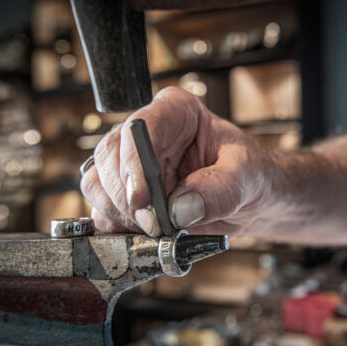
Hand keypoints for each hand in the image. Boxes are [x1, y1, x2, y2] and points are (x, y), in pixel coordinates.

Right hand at [80, 87, 273, 236]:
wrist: (248, 201)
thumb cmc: (248, 176)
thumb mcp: (247, 177)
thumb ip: (220, 190)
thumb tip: (180, 209)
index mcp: (176, 112)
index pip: (141, 125)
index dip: (134, 161)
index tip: (142, 197)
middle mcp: (147, 134)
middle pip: (109, 154)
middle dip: (126, 195)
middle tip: (153, 224)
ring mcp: (130, 164)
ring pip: (97, 182)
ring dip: (119, 212)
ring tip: (154, 229)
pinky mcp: (124, 194)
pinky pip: (101, 209)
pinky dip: (117, 227)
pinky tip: (144, 234)